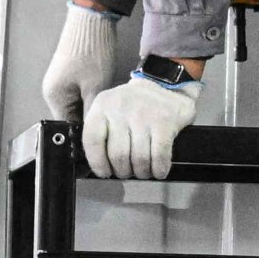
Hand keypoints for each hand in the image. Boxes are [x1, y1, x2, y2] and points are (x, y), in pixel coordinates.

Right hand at [41, 1, 127, 125]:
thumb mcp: (95, 88)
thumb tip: (93, 133)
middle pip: (72, 117)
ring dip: (91, 106)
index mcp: (54, 97)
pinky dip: (90, 95)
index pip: (68, 127)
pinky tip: (102, 91)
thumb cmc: (92, 51)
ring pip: (77, 105)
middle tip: (110, 120)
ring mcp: (60, 82)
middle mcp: (52, 91)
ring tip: (108, 104)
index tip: (104, 138)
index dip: (86, 134)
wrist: (92, 19)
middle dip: (90, 119)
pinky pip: (78, 93)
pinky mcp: (68, 74)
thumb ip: (91, 113)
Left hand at [83, 72, 198, 179]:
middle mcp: (121, 108)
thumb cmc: (134, 105)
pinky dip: (159, 169)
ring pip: (139, 159)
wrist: (166, 85)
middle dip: (123, 171)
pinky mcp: (165, 122)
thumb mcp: (109, 108)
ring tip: (143, 172)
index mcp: (102, 105)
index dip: (97, 162)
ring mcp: (144, 114)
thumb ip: (101, 131)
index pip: (92, 140)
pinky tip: (158, 171)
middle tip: (127, 172)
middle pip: (118, 155)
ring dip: (142, 173)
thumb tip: (100, 165)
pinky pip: (159, 156)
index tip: (104, 172)